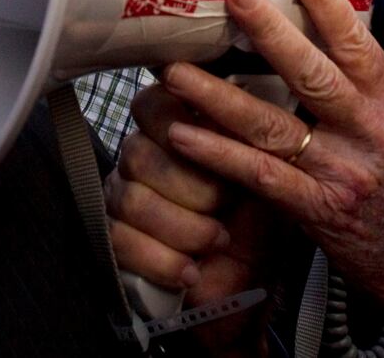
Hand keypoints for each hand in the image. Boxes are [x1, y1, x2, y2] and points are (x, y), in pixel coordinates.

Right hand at [105, 84, 280, 353]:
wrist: (249, 280)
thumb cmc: (259, 216)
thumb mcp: (267, 170)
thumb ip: (249, 132)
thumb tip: (243, 103)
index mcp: (176, 126)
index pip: (152, 103)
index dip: (176, 120)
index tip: (205, 139)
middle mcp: (142, 155)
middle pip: (139, 154)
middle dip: (192, 186)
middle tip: (225, 204)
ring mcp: (123, 196)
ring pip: (132, 200)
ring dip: (184, 227)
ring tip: (217, 240)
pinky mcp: (116, 238)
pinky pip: (121, 242)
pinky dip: (163, 260)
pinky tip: (191, 269)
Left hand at [159, 0, 383, 353]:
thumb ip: (380, 79)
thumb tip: (356, 27)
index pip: (358, 42)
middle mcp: (370, 133)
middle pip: (312, 73)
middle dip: (267, 31)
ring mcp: (342, 172)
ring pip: (273, 125)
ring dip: (218, 96)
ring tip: (176, 70)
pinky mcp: (317, 211)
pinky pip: (260, 176)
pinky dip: (218, 155)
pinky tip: (183, 135)